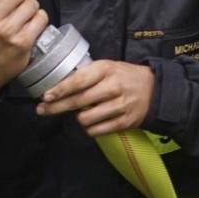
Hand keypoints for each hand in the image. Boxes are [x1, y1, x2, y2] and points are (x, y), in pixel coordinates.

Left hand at [35, 60, 155, 136]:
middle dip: (56, 107)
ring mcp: (120, 106)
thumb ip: (86, 75)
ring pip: (85, 119)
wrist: (154, 90)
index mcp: (106, 69)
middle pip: (77, 101)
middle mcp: (113, 87)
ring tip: (81, 113)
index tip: (46, 96)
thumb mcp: (107, 67)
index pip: (78, 81)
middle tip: (43, 110)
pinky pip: (97, 130)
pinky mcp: (125, 122)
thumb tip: (58, 86)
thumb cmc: (124, 77)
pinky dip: (89, 128)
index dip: (60, 90)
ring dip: (78, 118)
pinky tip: (92, 122)